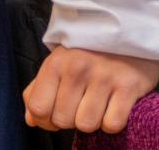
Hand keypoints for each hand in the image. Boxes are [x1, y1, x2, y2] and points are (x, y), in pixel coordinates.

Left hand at [23, 45, 158, 132]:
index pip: (38, 108)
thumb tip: (31, 120)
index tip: (54, 116)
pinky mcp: (128, 86)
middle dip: (70, 120)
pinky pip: (112, 124)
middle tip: (79, 107)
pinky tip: (112, 107)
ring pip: (87, 125)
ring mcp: (103, 77)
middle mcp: (77, 69)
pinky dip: (111, 122)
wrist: (125, 34)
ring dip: (92, 122)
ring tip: (96, 106)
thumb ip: (39, 91)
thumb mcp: (57, 65)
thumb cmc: (86, 55)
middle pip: (62, 120)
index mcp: (55, 64)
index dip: (44, 120)